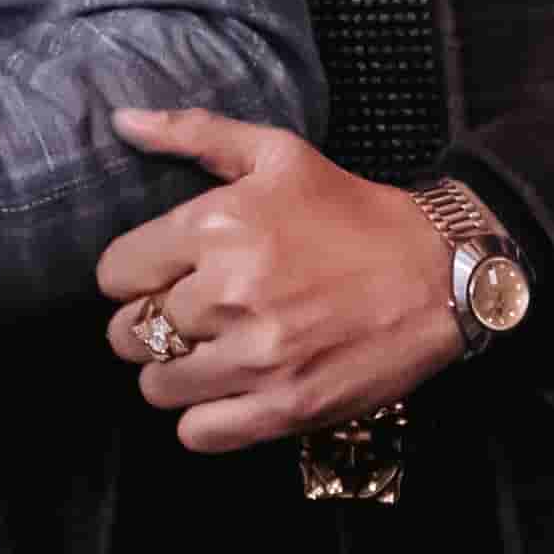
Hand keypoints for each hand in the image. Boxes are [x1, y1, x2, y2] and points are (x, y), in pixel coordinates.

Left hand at [89, 110, 468, 454]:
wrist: (437, 273)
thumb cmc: (352, 212)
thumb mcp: (278, 154)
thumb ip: (194, 133)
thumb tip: (122, 120)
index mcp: (217, 228)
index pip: (115, 274)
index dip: (131, 276)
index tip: (158, 276)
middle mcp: (228, 294)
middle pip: (127, 335)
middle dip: (146, 325)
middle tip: (185, 317)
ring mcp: (255, 358)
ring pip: (155, 387)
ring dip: (172, 374)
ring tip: (207, 355)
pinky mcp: (283, 407)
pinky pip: (197, 433)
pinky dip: (203, 419)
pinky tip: (228, 392)